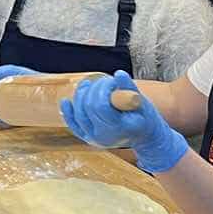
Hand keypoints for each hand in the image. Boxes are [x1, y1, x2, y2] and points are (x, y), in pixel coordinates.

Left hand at [60, 71, 186, 174]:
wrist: (145, 138)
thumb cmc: (145, 119)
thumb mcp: (143, 103)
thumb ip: (129, 89)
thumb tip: (119, 74)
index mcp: (117, 129)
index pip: (100, 105)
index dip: (103, 88)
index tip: (112, 82)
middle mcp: (102, 137)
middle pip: (87, 107)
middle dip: (95, 89)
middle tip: (106, 83)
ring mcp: (93, 138)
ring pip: (78, 113)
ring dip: (82, 95)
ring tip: (93, 86)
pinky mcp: (87, 137)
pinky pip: (73, 124)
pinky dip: (68, 112)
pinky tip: (67, 102)